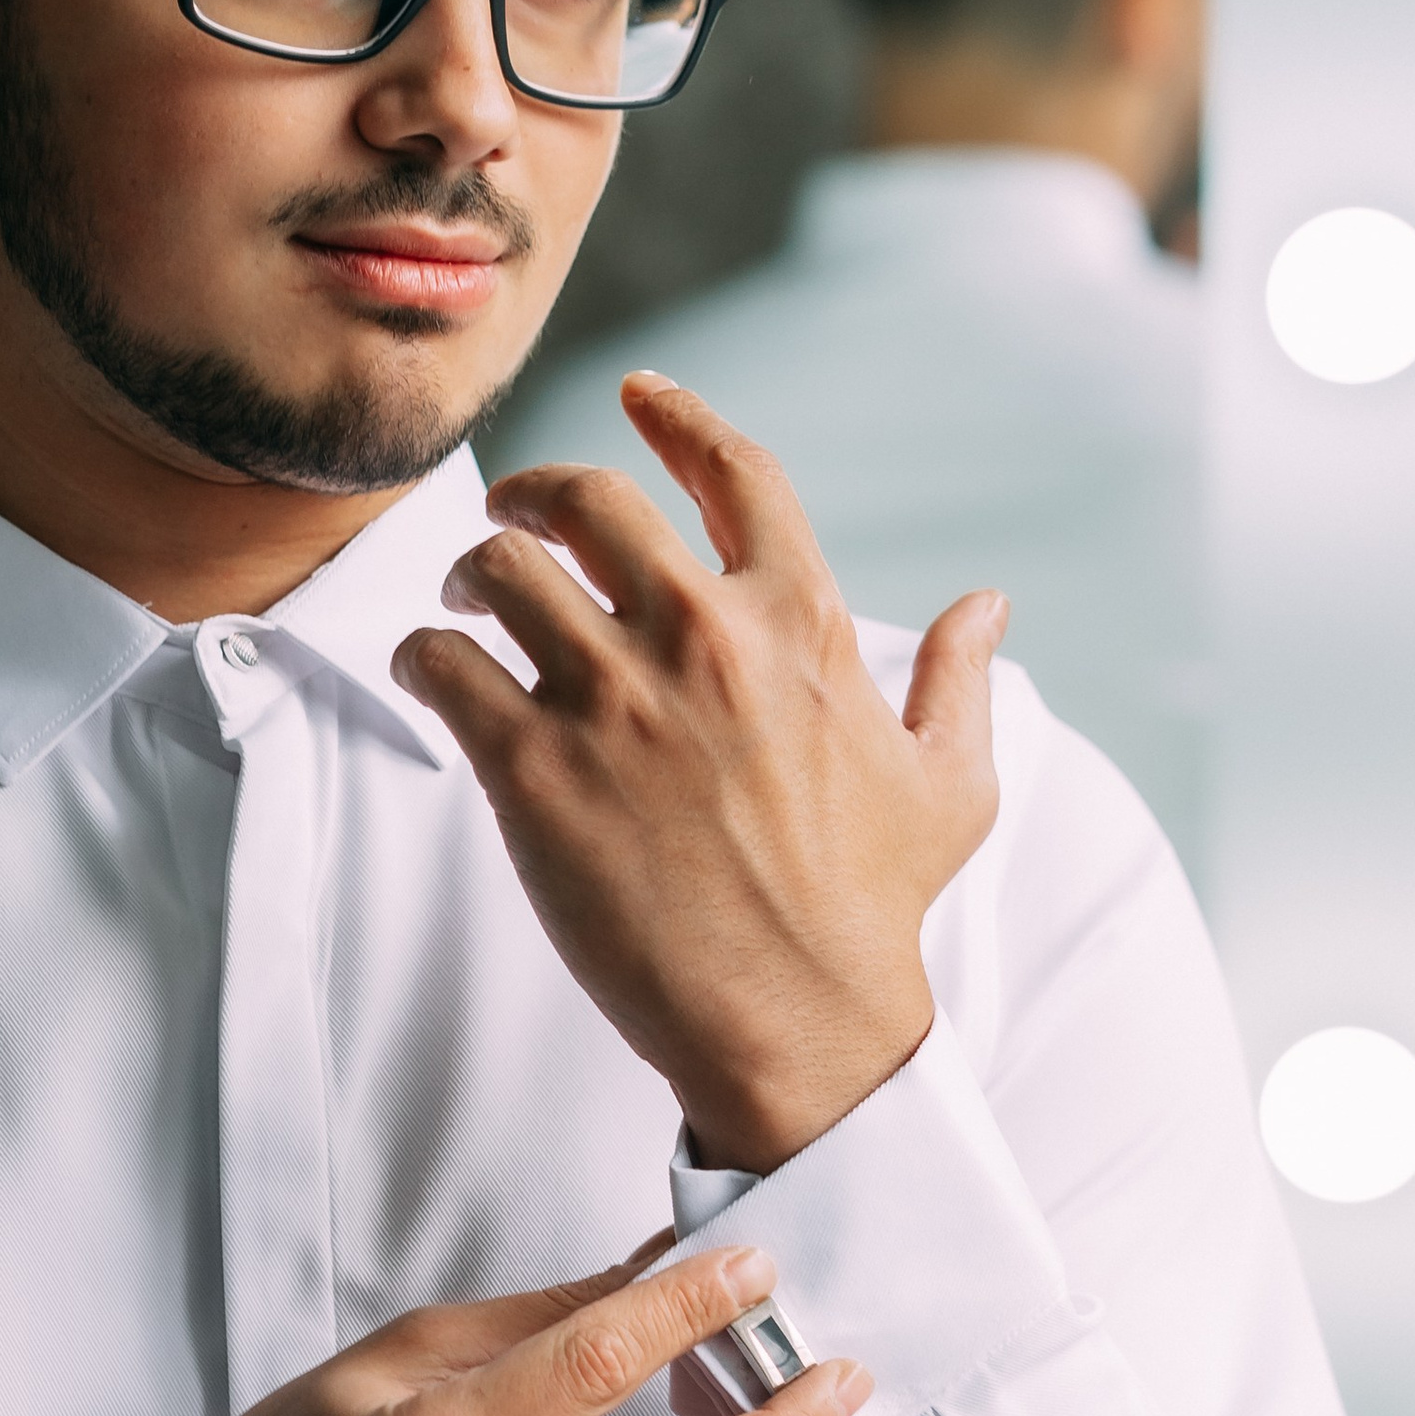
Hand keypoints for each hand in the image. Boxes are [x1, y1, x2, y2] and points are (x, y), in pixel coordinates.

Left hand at [393, 375, 1006, 1172]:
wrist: (800, 1021)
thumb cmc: (873, 910)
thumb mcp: (950, 784)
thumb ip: (960, 681)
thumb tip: (990, 607)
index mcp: (800, 620)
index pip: (733, 470)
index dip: (677, 416)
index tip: (637, 394)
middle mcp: (703, 638)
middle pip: (587, 498)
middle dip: (537, 491)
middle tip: (512, 517)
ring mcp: (614, 701)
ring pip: (499, 569)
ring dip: (469, 575)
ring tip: (466, 608)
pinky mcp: (535, 770)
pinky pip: (442, 663)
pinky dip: (424, 659)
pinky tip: (435, 679)